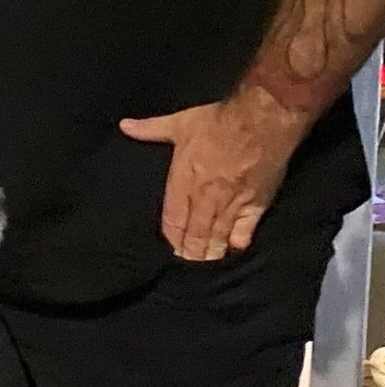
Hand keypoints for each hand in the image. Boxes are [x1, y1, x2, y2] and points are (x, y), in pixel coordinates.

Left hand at [119, 90, 308, 260]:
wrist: (262, 120)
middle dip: (189, 252)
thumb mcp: (180, 123)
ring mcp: (231, 204)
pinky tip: (232, 251)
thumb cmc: (219, 121)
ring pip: (216, 237)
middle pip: (194, 234)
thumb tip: (124, 126)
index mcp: (184, 181)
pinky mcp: (256, 205)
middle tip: (185, 264)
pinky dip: (237, 244)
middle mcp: (205, 198)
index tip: (169, 249)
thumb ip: (151, 129)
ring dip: (208, 254)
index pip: (173, 220)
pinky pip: (244, 232)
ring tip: (203, 266)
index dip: (171, 238)